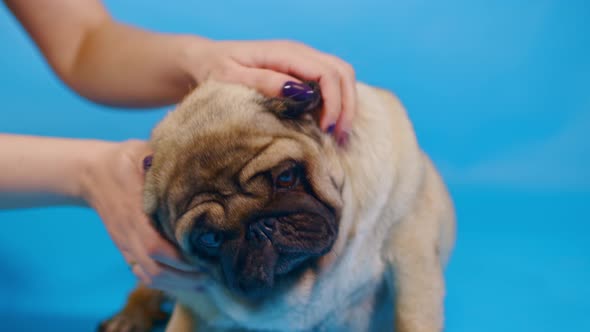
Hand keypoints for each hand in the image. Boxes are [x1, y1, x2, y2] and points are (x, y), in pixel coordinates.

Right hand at [82, 140, 201, 290]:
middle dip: (187, 277)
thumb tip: (197, 160)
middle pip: (155, 269)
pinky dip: (163, 282)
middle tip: (215, 273)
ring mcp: (126, 243)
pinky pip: (142, 273)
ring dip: (178, 284)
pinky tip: (183, 280)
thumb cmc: (125, 160)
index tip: (208, 258)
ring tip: (205, 280)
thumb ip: (166, 160)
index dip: (181, 258)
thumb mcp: (143, 153)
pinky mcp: (126, 247)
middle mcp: (129, 233)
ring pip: (149, 276)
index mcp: (134, 211)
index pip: (155, 246)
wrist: (91, 172)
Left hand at [185, 40, 356, 143]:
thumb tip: (298, 91)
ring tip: (337, 133)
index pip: (327, 73)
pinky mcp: (301, 71)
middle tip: (339, 136)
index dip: (334, 103)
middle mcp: (299, 53)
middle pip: (342, 72)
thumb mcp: (232, 77)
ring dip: (345, 104)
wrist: (205, 60)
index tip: (325, 130)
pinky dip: (335, 102)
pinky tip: (327, 123)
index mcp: (286, 52)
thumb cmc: (215, 69)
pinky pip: (329, 82)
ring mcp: (302, 61)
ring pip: (341, 75)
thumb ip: (264, 82)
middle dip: (347, 105)